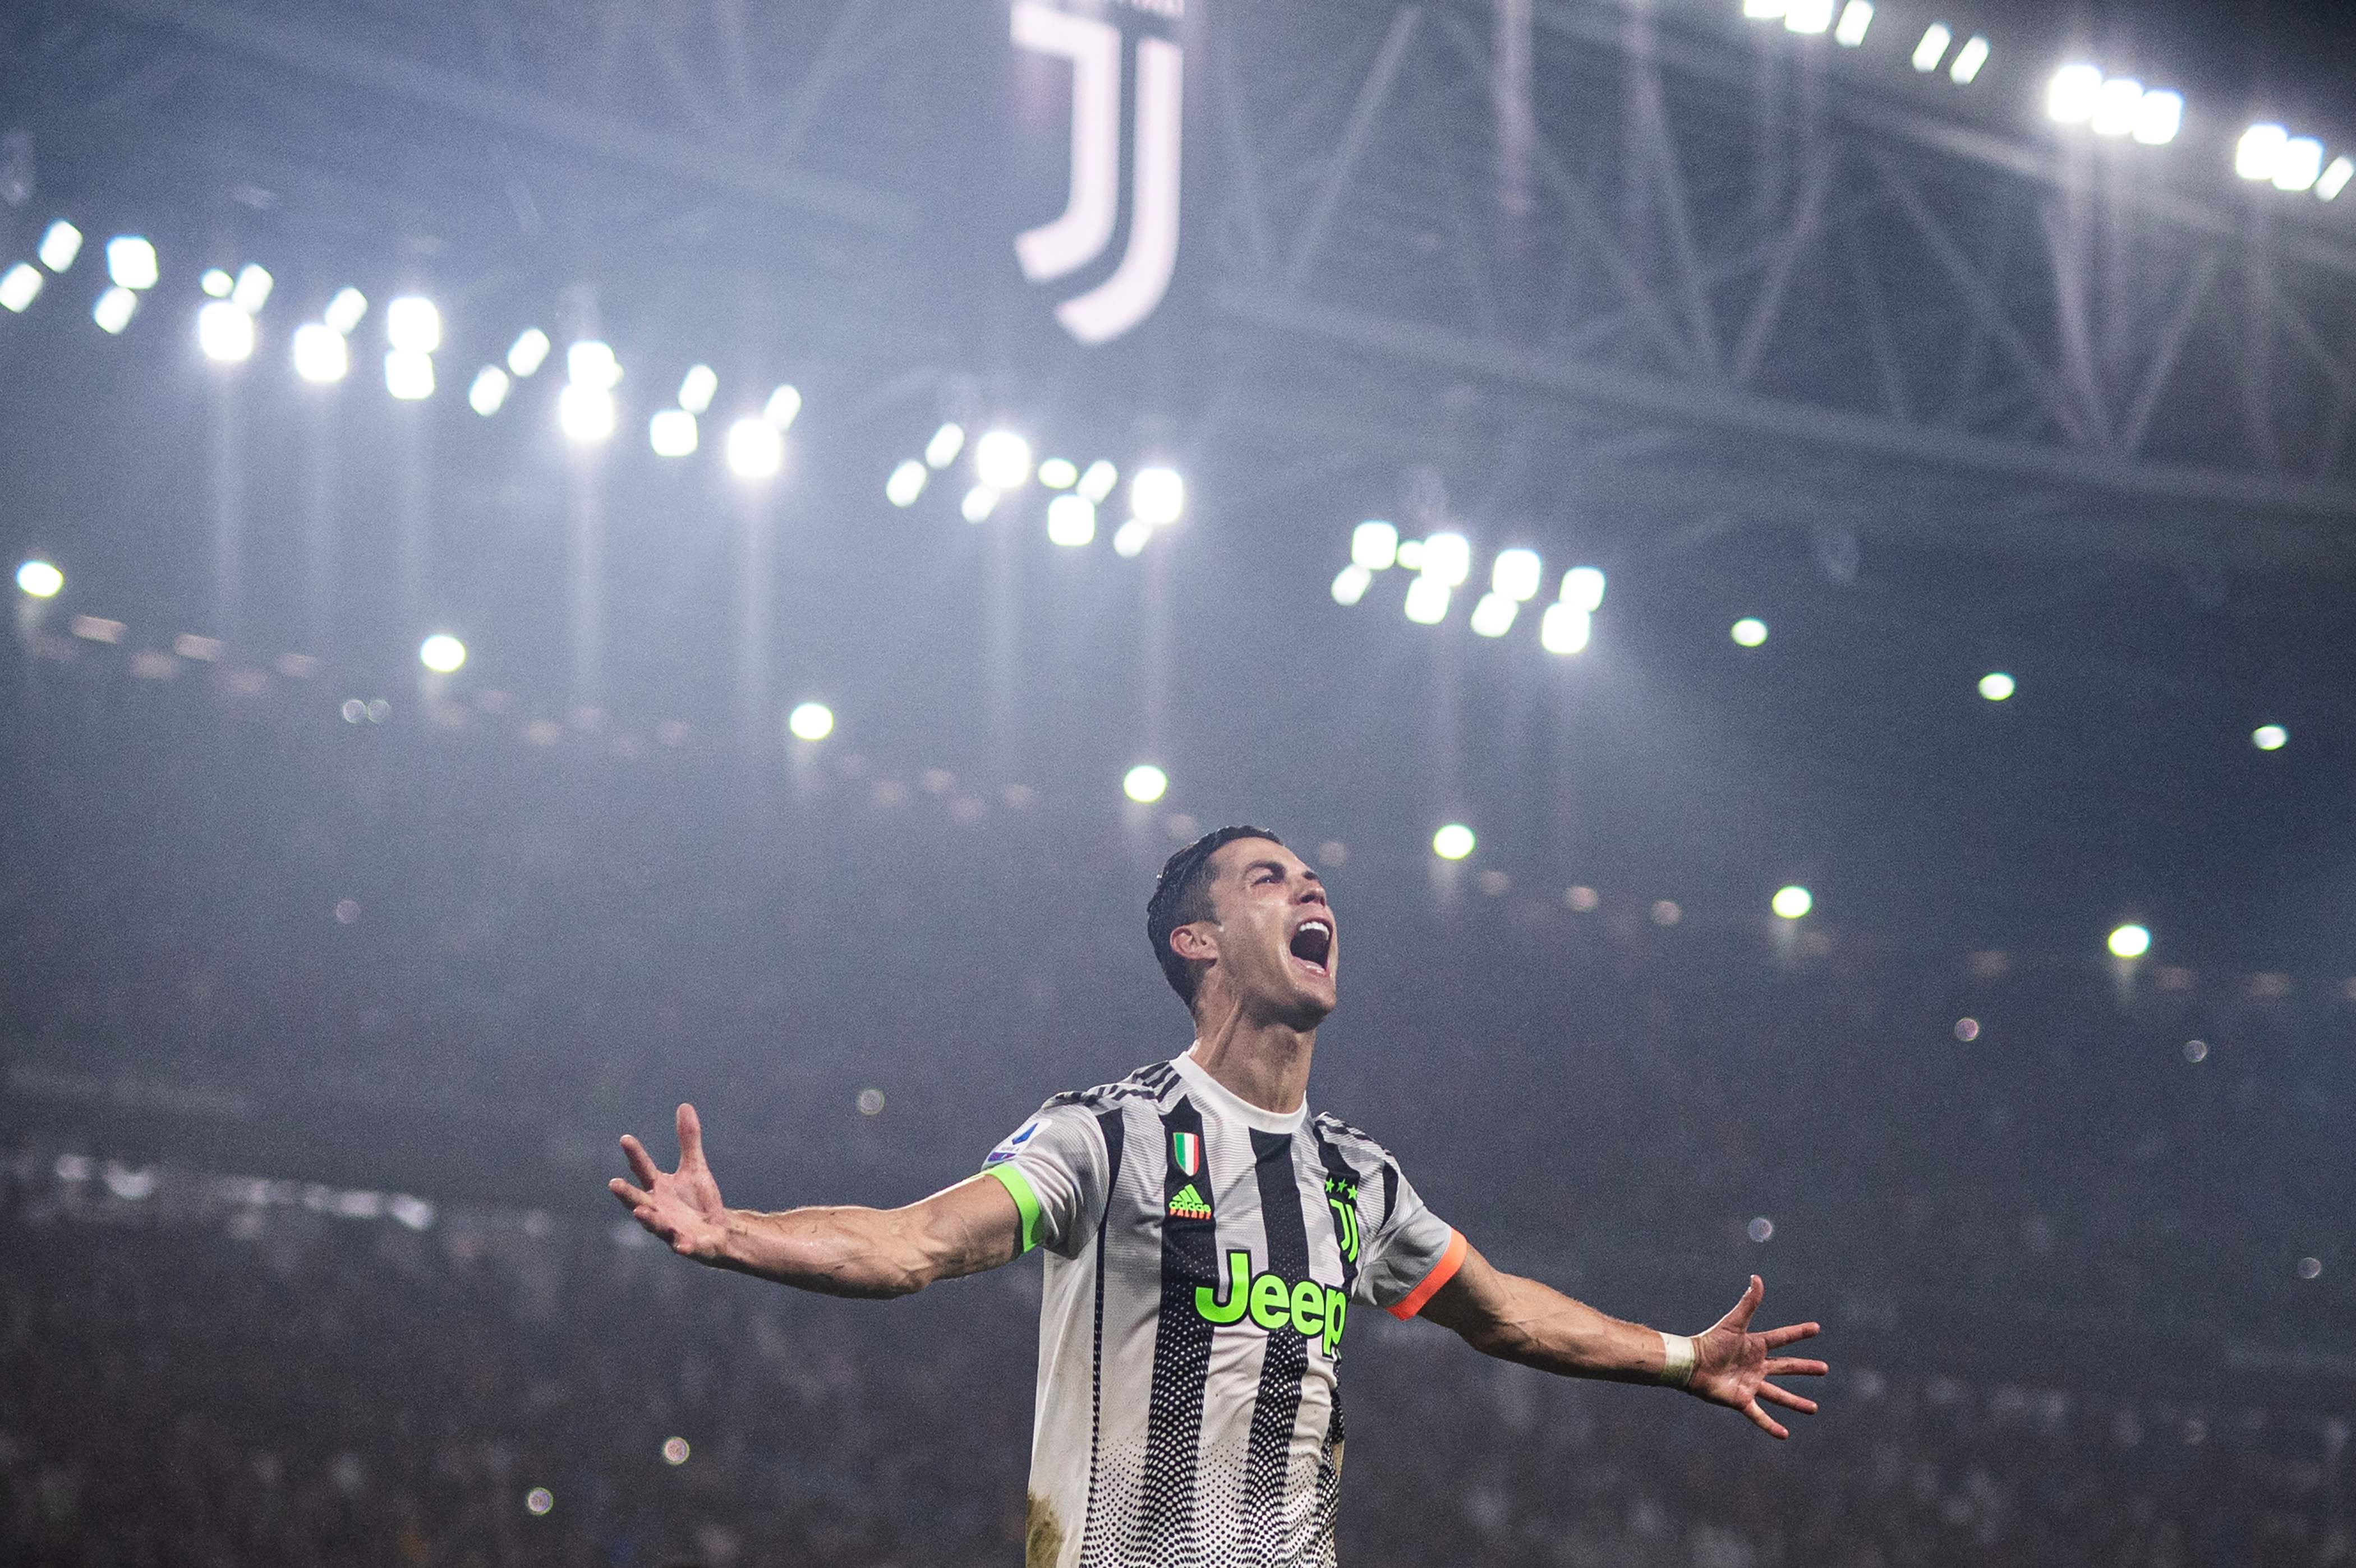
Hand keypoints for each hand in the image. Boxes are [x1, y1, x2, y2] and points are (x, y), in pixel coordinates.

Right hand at [609, 1103, 732, 1261]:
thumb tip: (684, 1105)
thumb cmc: (698, 1201)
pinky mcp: (688, 1245)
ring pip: (656, 1225)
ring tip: (640, 1211)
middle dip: (626, 1193)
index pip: (643, 1169)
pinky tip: (682, 1245)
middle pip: (638, 1200)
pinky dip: (683, 1246)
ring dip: (648, 1219)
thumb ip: (688, 1141)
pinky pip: (684, 1246)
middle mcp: (658, 1210)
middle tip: (612, 1183)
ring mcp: (671, 1229)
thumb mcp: (694, 1168)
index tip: (625, 1138)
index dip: (635, 1155)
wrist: (717, 1232)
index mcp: (658, 1189)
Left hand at [1687, 1275, 1825, 1438]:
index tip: (1816, 1328)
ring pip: (1778, 1395)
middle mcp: (1756, 1366)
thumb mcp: (1733, 1322)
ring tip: (1813, 1409)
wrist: (1691, 1364)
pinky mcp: (1742, 1400)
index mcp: (1755, 1346)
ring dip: (1795, 1402)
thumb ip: (1748, 1303)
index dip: (1798, 1333)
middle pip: (1786, 1367)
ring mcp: (1750, 1384)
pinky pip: (1759, 1415)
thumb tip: (1757, 1278)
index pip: (1782, 1338)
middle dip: (1804, 1368)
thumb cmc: (1710, 1342)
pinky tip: (1784, 1434)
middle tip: (1824, 1369)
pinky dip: (1771, 1425)